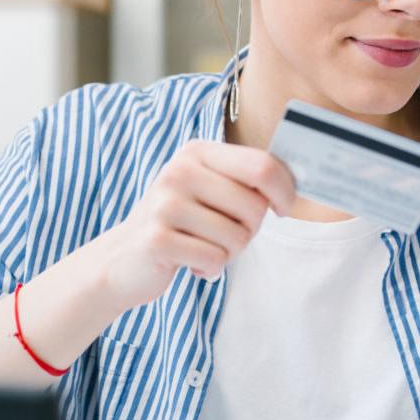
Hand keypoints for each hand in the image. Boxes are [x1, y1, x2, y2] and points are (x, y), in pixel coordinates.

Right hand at [96, 141, 295, 309]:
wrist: (124, 258)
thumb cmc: (181, 224)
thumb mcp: (209, 189)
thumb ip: (246, 180)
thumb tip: (295, 185)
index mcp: (197, 151)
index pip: (262, 165)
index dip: (285, 191)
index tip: (284, 210)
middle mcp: (179, 171)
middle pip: (254, 206)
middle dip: (251, 230)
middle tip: (225, 235)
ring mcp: (165, 205)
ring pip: (237, 237)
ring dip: (229, 253)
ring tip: (203, 247)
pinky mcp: (157, 239)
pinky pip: (214, 259)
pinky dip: (210, 268)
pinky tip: (190, 262)